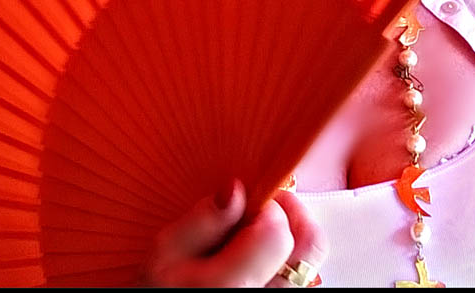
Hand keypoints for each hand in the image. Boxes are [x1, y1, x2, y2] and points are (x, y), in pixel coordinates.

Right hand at [142, 179, 327, 287]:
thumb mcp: (164, 254)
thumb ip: (202, 220)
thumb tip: (235, 190)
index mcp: (236, 284)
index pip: (278, 229)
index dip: (264, 205)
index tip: (244, 201)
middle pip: (310, 244)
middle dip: (289, 214)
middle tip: (259, 208)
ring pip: (307, 261)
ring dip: (288, 239)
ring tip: (252, 237)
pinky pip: (297, 278)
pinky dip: (283, 260)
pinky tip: (254, 259)